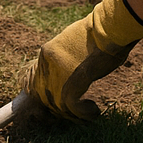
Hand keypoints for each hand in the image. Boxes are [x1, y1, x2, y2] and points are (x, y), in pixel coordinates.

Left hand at [22, 0, 142, 120]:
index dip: (38, 94)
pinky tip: (95, 111)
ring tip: (88, 113)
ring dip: (73, 114)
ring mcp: (58, 74)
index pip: (31, 78)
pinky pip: (73, 107)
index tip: (48, 104)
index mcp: (47, 52)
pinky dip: (84, 114)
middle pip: (43, 96)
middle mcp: (48, 64)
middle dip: (55, 109)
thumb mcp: (73, 40)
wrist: (110, 28)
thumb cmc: (100, 32)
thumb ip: (63, 56)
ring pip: (58, 105)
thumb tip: (65, 70)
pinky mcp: (72, 83)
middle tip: (71, 114)